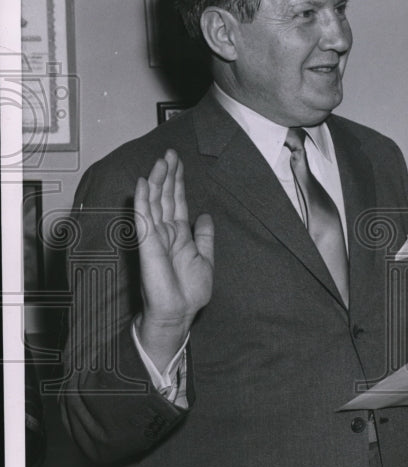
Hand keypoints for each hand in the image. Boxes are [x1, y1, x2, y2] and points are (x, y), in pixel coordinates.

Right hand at [134, 150, 213, 371]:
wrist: (179, 313)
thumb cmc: (189, 291)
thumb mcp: (205, 258)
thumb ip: (204, 237)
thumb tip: (205, 216)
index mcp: (179, 234)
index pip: (176, 201)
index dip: (177, 181)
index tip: (178, 162)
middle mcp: (165, 232)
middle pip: (165, 197)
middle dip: (167, 174)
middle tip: (169, 152)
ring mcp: (155, 237)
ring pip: (154, 203)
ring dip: (156, 181)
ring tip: (160, 161)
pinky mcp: (147, 245)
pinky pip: (143, 219)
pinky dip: (143, 201)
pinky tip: (143, 184)